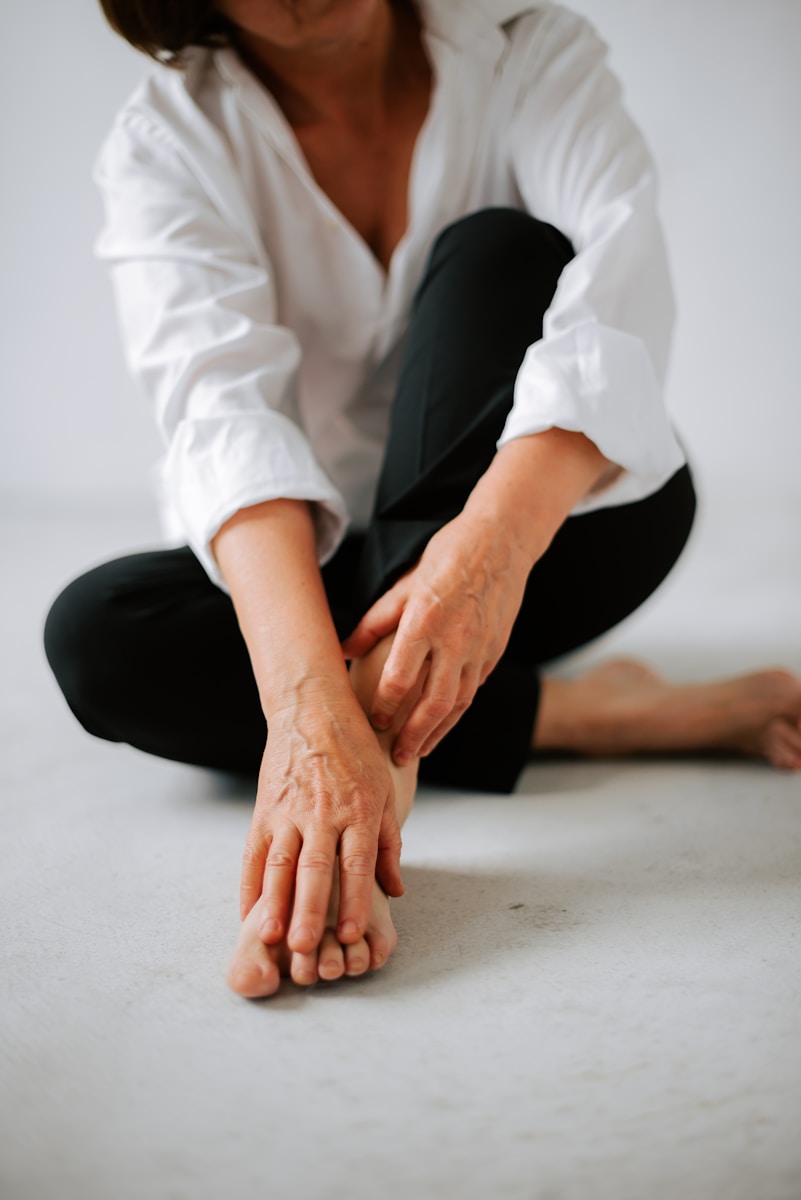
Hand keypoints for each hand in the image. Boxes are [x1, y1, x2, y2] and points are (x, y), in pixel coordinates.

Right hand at [240, 684, 402, 954]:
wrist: (313, 710)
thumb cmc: (355, 754)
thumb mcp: (383, 792)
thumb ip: (387, 844)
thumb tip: (395, 891)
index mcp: (357, 810)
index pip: (356, 863)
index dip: (355, 900)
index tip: (353, 934)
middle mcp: (322, 813)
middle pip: (314, 868)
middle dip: (309, 910)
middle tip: (305, 947)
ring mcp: (288, 812)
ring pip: (279, 864)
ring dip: (275, 903)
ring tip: (271, 938)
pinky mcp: (264, 810)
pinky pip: (253, 854)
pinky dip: (248, 887)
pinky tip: (249, 916)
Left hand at [342, 513, 532, 764]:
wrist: (502, 542)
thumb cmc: (448, 556)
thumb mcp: (406, 582)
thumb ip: (376, 620)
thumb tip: (346, 649)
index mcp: (425, 621)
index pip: (400, 678)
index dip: (385, 706)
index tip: (374, 721)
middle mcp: (455, 641)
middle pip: (433, 703)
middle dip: (414, 735)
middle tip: (398, 756)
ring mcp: (479, 649)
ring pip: (459, 703)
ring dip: (438, 732)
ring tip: (420, 750)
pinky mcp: (494, 651)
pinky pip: (474, 689)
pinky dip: (458, 711)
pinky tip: (444, 722)